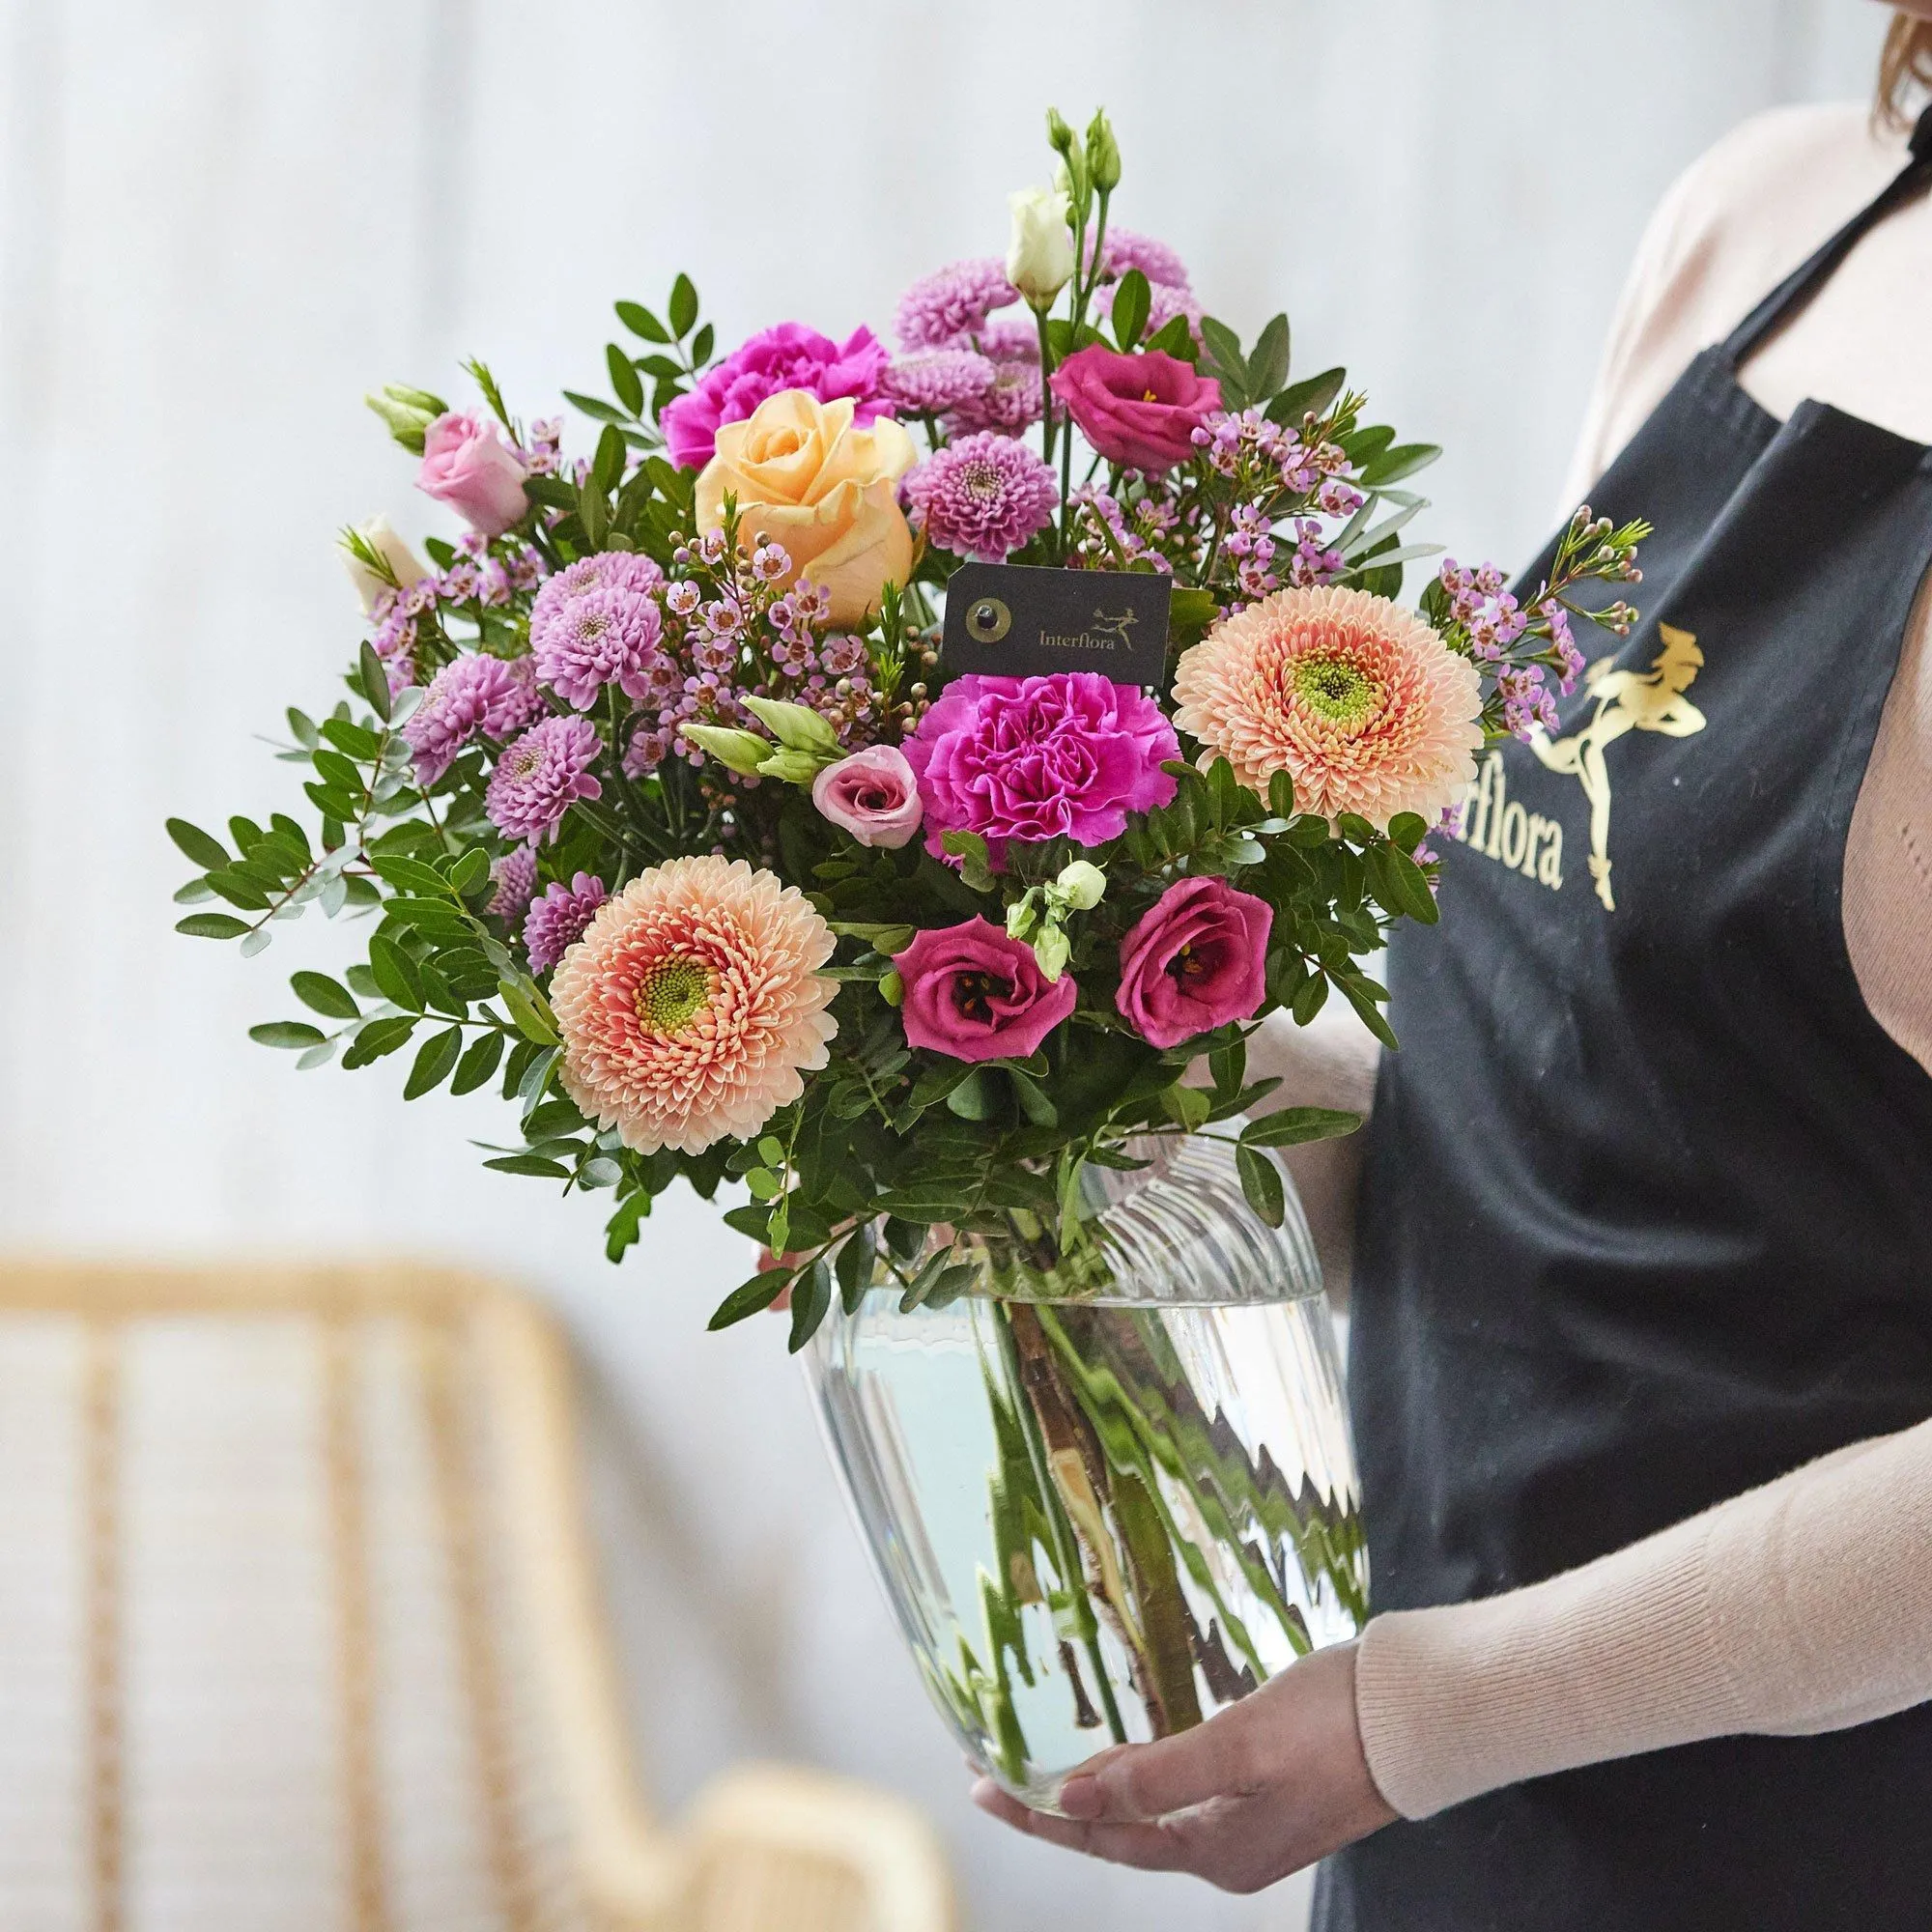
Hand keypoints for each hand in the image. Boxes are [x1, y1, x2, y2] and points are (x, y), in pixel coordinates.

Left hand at [970, 1639, 1395, 1892]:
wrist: (1424, 1713)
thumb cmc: (1335, 1724)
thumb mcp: (1239, 1745)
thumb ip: (1157, 1776)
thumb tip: (1071, 1801)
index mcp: (1218, 1852)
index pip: (1104, 1838)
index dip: (1040, 1815)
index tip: (982, 1788)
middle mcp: (1230, 1850)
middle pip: (1121, 1832)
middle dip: (1058, 1807)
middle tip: (997, 1776)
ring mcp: (1253, 1823)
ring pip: (1151, 1812)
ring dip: (1099, 1789)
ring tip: (1045, 1767)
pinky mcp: (1271, 1789)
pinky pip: (1183, 1792)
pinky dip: (1143, 1774)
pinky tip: (1127, 1755)